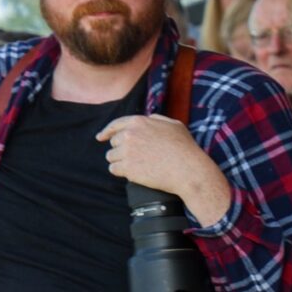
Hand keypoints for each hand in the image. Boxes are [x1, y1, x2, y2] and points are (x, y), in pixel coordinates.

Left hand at [97, 114, 229, 224]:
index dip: (107, 132)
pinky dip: (121, 171)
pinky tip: (133, 173)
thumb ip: (157, 120)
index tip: (101, 137)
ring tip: (136, 166)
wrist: (190, 171)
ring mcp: (127, 152)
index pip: (115, 125)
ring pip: (112, 156)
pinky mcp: (127, 168)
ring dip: (121, 161)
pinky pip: (114, 169)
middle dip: (122, 150)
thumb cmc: (186, 149)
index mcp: (138, 122)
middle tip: (136, 157)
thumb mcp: (175, 126)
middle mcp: (129, 135)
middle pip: (114, 143)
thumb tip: (148, 119)